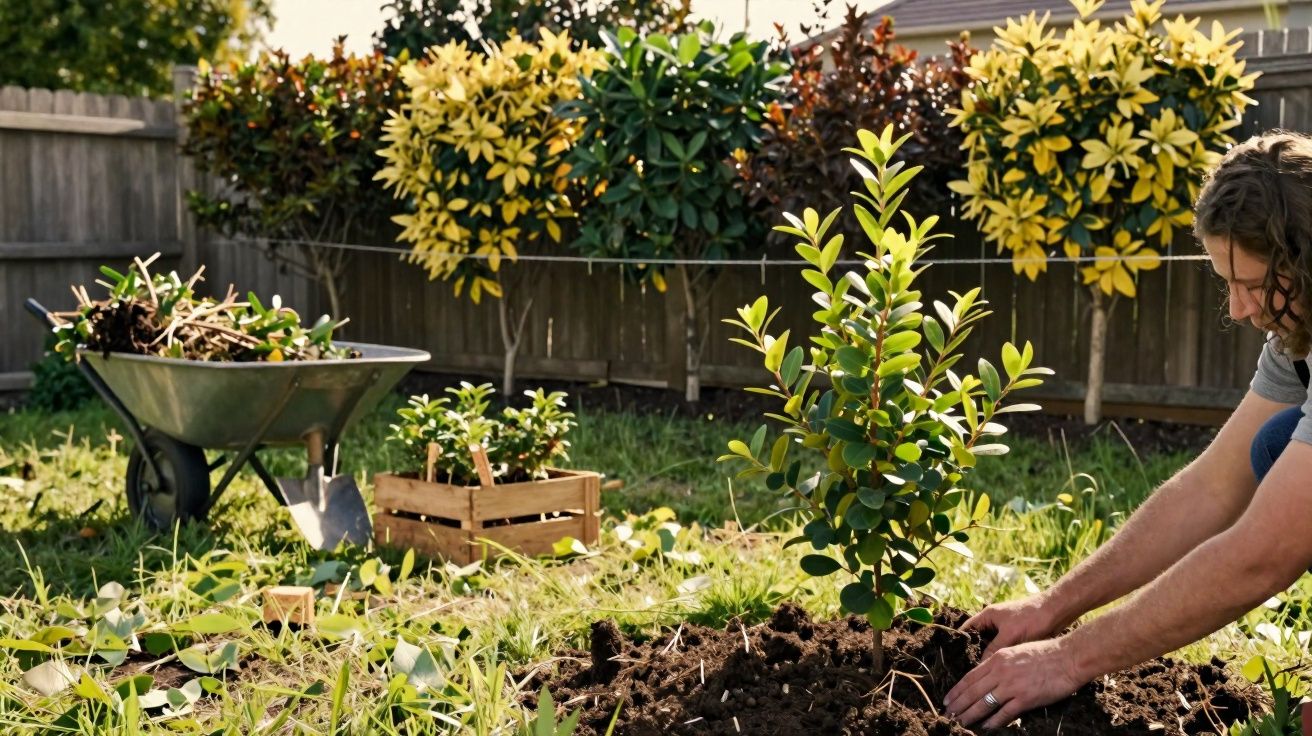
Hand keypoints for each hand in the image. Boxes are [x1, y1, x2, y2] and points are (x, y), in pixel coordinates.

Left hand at [943, 638, 1088, 729]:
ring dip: (970, 715)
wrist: (1067, 658)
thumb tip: (986, 675)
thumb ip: (999, 663)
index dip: (957, 690)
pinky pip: (1004, 713)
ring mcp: (1012, 686)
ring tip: (960, 722)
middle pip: (973, 692)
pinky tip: (985, 727)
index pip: (970, 677)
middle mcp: (1000, 672)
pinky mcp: (1025, 699)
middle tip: (947, 714)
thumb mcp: (1014, 651)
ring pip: (984, 703)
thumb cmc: (1044, 653)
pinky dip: (993, 721)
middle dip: (958, 705)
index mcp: (997, 659)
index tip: (947, 699)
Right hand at [962, 594, 1062, 658]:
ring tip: (979, 670)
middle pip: (977, 638)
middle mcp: (993, 621)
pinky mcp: (1015, 634)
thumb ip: (993, 649)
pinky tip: (997, 667)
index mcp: (988, 615)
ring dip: (986, 654)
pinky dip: (998, 655)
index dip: (960, 642)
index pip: (967, 629)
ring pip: (990, 643)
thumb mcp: (1010, 635)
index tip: (954, 658)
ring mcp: (1004, 627)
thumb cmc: (1031, 619)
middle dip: (973, 651)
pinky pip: (1001, 646)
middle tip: (966, 668)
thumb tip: (980, 665)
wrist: (1056, 612)